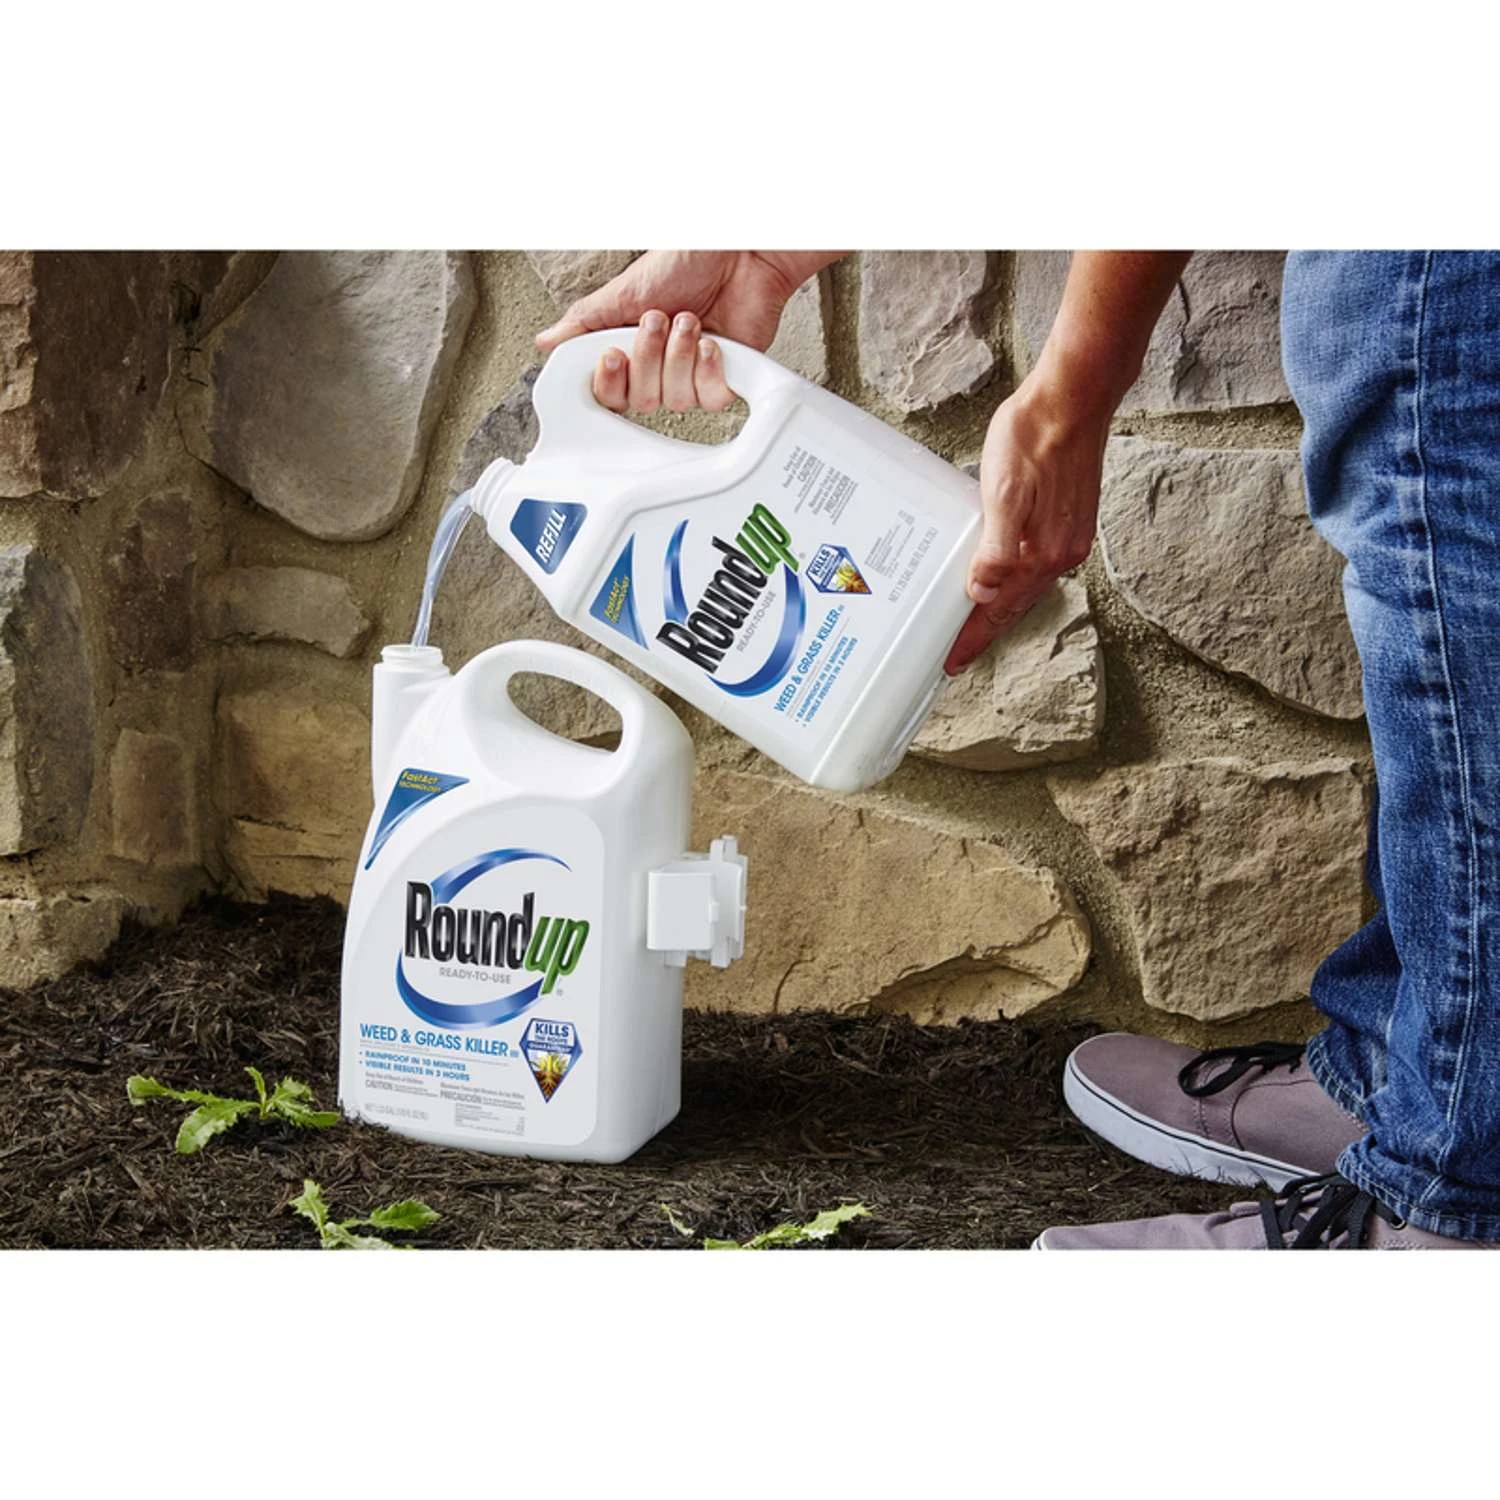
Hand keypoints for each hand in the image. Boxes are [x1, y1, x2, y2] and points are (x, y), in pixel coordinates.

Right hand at [535, 250, 842, 414]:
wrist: (740, 253)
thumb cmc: (688, 262)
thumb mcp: (624, 290)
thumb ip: (584, 322)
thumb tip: (546, 343)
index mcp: (631, 348)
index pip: (610, 394)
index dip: (611, 383)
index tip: (614, 354)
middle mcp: (659, 367)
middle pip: (641, 400)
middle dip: (649, 357)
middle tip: (659, 318)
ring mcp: (692, 374)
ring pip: (675, 401)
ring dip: (680, 355)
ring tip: (689, 320)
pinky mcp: (725, 378)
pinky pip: (710, 400)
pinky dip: (709, 367)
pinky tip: (711, 341)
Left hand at [944, 373, 1110, 673]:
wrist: (1073, 399)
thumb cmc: (1034, 438)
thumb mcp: (1003, 493)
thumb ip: (996, 549)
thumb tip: (982, 593)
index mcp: (1042, 554)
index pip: (1000, 611)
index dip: (974, 638)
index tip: (952, 661)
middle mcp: (1061, 554)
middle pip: (1014, 606)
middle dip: (984, 629)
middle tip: (956, 651)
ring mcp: (1069, 538)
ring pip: (1026, 587)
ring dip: (999, 606)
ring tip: (974, 621)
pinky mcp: (1070, 521)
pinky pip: (1036, 565)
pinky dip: (1015, 581)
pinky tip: (1000, 575)